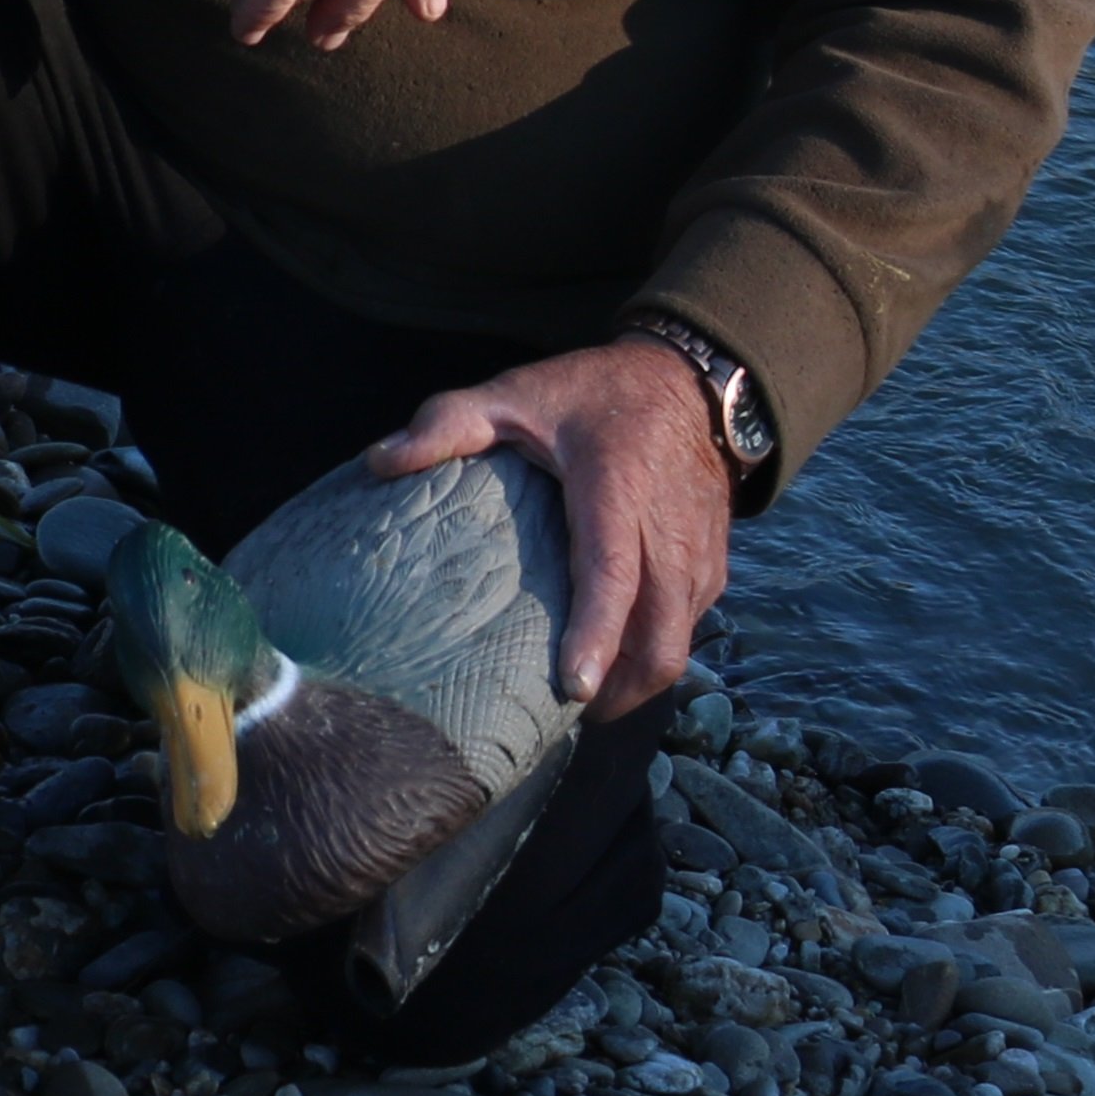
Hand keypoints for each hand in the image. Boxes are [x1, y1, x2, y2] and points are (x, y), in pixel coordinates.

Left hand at [364, 340, 734, 716]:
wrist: (689, 381)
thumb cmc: (593, 393)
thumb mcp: (514, 393)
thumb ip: (448, 423)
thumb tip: (379, 461)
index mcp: (617, 492)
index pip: (613, 576)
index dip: (596, 636)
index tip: (574, 688)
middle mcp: (670, 531)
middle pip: (662, 635)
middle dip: (621, 689)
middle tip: (565, 714)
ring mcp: (702, 553)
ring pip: (682, 640)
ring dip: (639, 678)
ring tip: (586, 699)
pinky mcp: (715, 564)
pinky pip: (693, 625)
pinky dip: (658, 651)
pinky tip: (616, 663)